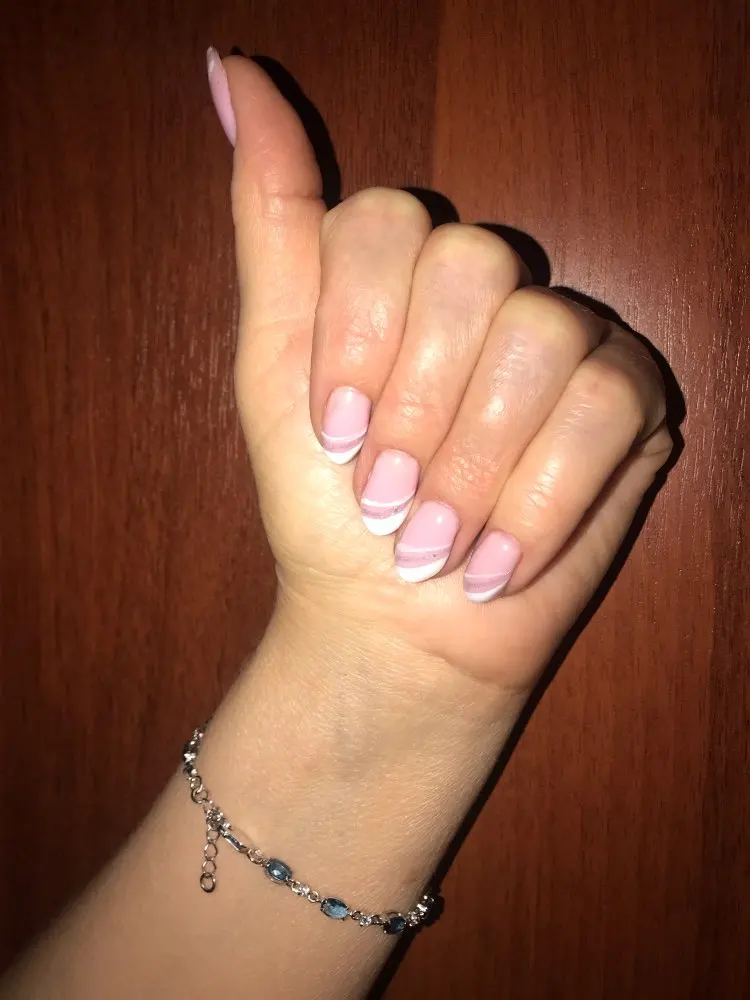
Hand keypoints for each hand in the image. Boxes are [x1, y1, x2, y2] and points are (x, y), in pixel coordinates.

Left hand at [220, 56, 671, 695]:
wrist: (394, 626)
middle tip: (388, 495)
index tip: (336, 432)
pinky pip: (607, 407)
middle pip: (471, 266)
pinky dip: (540, 499)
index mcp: (401, 275)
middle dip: (418, 404)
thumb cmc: (327, 507)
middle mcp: (488, 293)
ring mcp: (566, 341)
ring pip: (543, 335)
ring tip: (436, 541)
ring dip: (474, 464)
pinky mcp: (628, 405)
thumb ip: (270, 224)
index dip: (358, 331)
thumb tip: (229, 68)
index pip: (387, 222)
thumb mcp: (273, 367)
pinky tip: (497, 558)